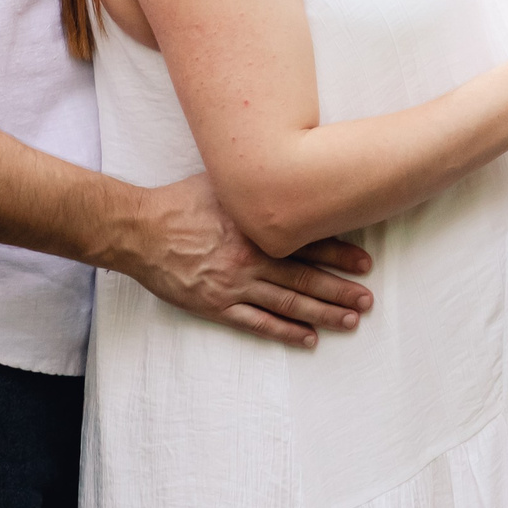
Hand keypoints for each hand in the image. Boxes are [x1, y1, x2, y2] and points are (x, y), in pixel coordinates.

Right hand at [106, 173, 374, 348]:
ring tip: (350, 321)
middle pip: (306, 278)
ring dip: (323, 313)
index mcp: (256, 228)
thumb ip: (254, 185)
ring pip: (288, 304)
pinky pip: (258, 322)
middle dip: (341, 290)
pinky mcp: (217, 305)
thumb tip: (283, 168)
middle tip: (368, 301)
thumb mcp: (223, 183)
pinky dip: (285, 332)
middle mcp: (252, 258)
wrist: (140, 229)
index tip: (365, 263)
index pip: (308, 243)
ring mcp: (235, 284)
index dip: (340, 254)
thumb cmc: (179, 202)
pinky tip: (308, 339)